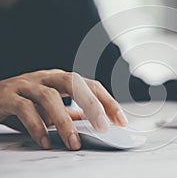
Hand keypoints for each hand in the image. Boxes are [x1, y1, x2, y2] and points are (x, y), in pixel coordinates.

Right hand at [0, 69, 127, 149]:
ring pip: (50, 97)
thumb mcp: (51, 107)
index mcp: (61, 80)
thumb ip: (71, 113)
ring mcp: (27, 84)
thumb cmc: (23, 101)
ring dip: (64, 121)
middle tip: (103, 127)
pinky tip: (45, 141)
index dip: (108, 101)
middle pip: (74, 83)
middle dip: (92, 105)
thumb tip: (95, 123)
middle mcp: (46, 78)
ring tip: (74, 142)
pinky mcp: (8, 96)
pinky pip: (25, 109)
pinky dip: (37, 127)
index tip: (121, 120)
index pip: (90, 85)